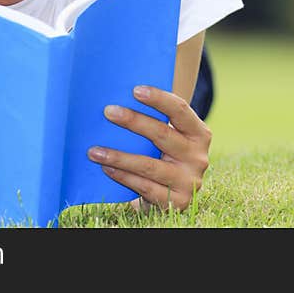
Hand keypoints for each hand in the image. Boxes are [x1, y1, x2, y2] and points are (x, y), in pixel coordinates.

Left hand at [87, 85, 211, 211]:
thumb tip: (117, 97)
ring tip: (94, 150)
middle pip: (163, 134)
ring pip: (149, 165)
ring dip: (119, 156)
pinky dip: (123, 177)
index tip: (135, 90)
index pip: (180, 110)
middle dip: (134, 121)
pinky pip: (145, 187)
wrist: (170, 196)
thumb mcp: (167, 138)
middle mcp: (198, 157)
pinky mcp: (177, 202)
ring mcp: (189, 181)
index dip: (159, 99)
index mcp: (199, 133)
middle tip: (108, 111)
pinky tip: (106, 168)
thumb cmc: (163, 156)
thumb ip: (155, 120)